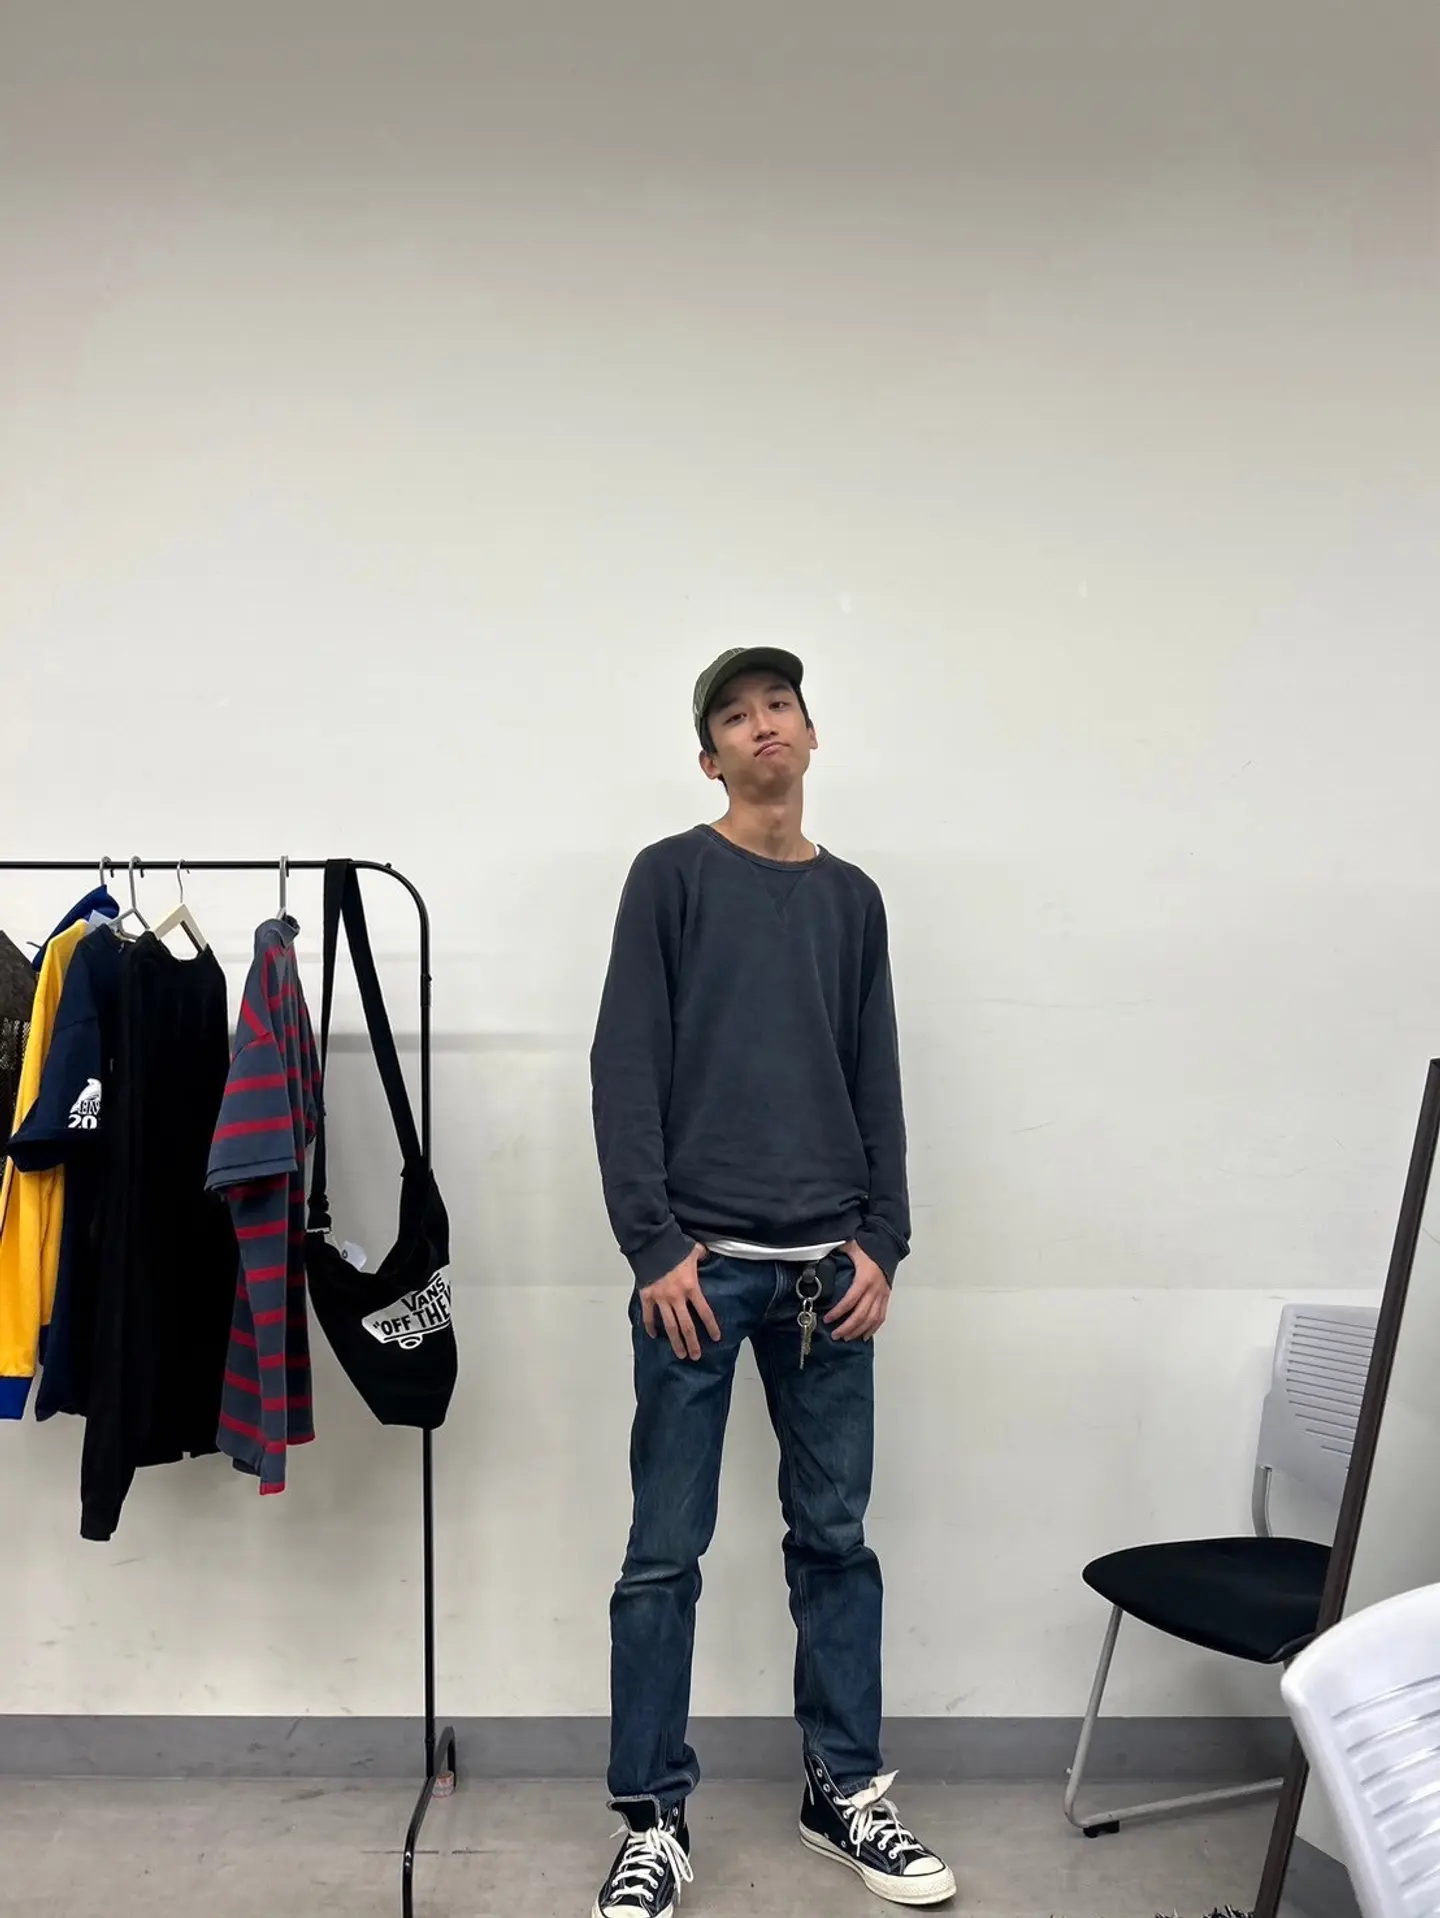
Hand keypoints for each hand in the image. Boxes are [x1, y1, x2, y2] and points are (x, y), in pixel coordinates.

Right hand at [640, 1244, 721, 1360]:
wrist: (652, 1244)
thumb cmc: (674, 1247)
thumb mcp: (693, 1250)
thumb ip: (701, 1255)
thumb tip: (707, 1254)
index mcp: (691, 1287)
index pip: (704, 1312)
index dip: (711, 1326)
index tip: (716, 1338)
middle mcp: (677, 1297)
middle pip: (686, 1325)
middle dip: (692, 1342)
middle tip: (695, 1355)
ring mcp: (661, 1299)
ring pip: (669, 1326)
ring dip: (675, 1341)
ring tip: (680, 1354)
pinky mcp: (647, 1296)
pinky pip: (648, 1316)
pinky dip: (650, 1326)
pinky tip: (654, 1335)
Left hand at [824, 1242, 890, 1341]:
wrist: (888, 1248)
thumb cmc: (868, 1248)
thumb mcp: (851, 1247)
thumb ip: (836, 1250)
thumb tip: (818, 1250)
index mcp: (864, 1278)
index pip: (850, 1300)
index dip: (838, 1312)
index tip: (827, 1319)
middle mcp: (875, 1289)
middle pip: (861, 1314)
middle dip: (847, 1327)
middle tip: (835, 1335)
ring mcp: (882, 1295)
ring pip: (872, 1319)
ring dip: (858, 1331)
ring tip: (846, 1338)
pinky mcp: (886, 1298)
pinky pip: (881, 1317)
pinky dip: (873, 1328)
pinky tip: (864, 1336)